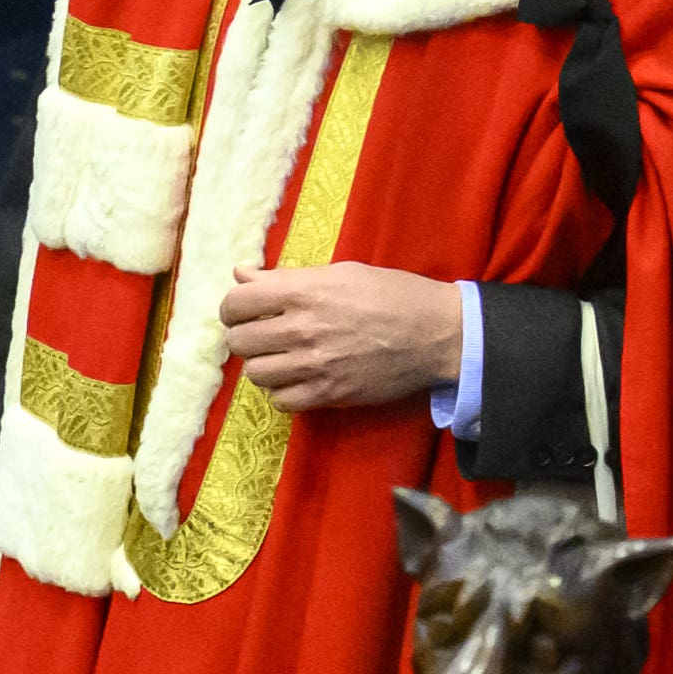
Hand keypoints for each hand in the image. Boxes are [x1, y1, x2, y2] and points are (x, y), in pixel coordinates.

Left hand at [215, 263, 468, 413]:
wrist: (439, 333)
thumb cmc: (393, 295)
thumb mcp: (342, 273)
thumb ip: (286, 277)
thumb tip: (240, 274)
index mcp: (305, 291)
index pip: (236, 302)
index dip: (233, 307)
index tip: (245, 311)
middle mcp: (304, 328)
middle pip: (239, 341)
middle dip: (245, 337)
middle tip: (264, 335)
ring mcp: (315, 365)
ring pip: (255, 374)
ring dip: (264, 365)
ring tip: (282, 357)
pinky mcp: (330, 393)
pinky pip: (280, 401)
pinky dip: (282, 392)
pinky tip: (298, 379)